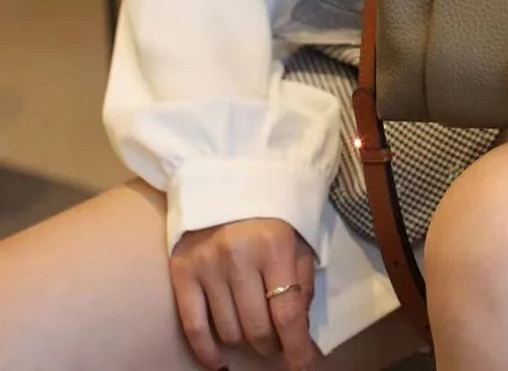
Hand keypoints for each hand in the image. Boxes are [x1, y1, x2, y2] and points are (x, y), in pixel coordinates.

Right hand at [171, 219, 318, 370]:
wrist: (226, 177)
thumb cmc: (271, 211)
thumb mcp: (298, 237)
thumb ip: (303, 281)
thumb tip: (300, 330)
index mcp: (275, 247)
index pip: (287, 313)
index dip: (297, 348)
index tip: (303, 367)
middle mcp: (240, 258)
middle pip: (256, 328)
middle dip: (271, 344)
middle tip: (277, 341)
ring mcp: (208, 266)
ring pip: (229, 331)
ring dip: (245, 343)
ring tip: (254, 334)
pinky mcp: (182, 272)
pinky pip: (194, 328)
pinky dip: (207, 353)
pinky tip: (220, 363)